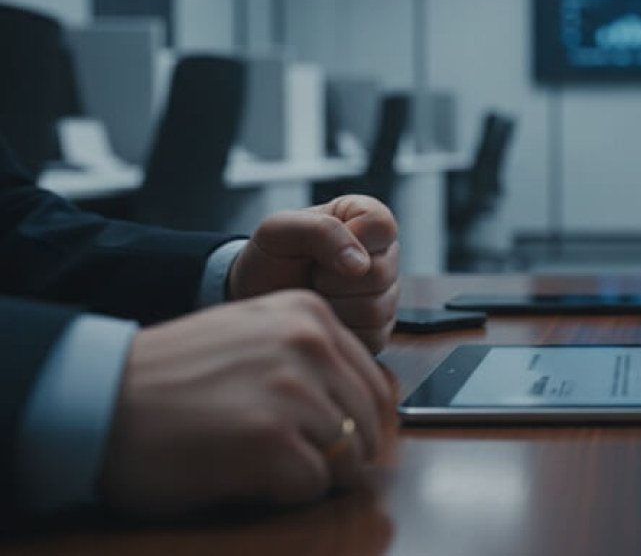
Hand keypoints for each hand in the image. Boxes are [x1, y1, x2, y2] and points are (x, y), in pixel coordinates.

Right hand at [98, 290, 398, 516]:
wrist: (100, 399)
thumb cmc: (169, 379)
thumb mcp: (252, 337)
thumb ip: (310, 356)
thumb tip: (368, 406)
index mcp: (308, 313)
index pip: (376, 384)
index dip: (362, 423)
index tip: (336, 440)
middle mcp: (309, 342)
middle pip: (369, 424)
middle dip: (343, 453)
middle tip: (296, 461)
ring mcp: (294, 391)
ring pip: (348, 458)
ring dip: (312, 473)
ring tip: (262, 462)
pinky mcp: (274, 440)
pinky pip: (314, 486)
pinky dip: (286, 493)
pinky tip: (247, 475)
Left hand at [228, 196, 399, 352]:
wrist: (256, 298)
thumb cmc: (270, 259)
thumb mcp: (281, 231)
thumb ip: (322, 231)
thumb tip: (361, 264)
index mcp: (366, 220)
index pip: (382, 226)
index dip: (352, 240)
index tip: (319, 248)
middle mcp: (384, 256)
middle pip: (381, 272)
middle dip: (334, 279)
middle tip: (311, 275)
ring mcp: (385, 294)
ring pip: (377, 307)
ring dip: (335, 305)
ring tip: (316, 295)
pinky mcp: (378, 328)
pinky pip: (371, 334)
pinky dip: (340, 328)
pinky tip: (324, 315)